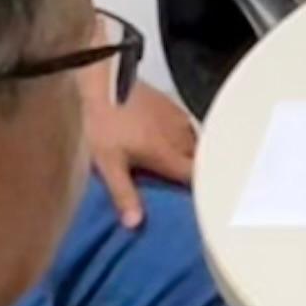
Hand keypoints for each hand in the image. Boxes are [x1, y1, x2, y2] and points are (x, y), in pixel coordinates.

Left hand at [82, 72, 197, 230]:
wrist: (103, 81)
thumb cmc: (104, 123)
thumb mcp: (108, 163)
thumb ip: (124, 194)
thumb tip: (135, 225)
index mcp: (168, 155)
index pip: (197, 178)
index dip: (201, 191)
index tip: (202, 203)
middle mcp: (180, 138)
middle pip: (199, 163)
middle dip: (197, 176)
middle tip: (188, 188)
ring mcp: (178, 119)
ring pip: (195, 145)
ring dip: (191, 157)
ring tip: (179, 168)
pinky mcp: (173, 105)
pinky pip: (187, 128)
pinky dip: (184, 140)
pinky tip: (170, 143)